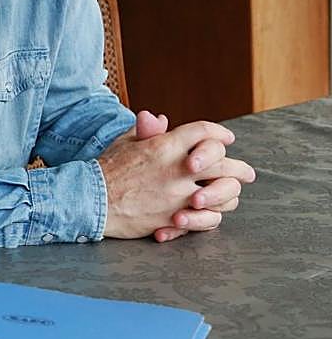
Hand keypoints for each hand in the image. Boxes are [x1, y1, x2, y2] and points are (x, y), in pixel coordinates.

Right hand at [98, 118, 255, 240]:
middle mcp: (177, 170)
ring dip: (230, 193)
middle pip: (224, 163)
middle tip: (248, 173)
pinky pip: (210, 219)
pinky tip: (212, 212)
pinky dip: (214, 216)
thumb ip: (146, 131)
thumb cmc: (106, 169)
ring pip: (224, 194)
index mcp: (164, 146)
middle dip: (240, 167)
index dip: (219, 133)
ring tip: (231, 194)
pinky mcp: (176, 218)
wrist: (92, 200)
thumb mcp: (125, 143)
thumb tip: (160, 120)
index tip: (227, 138)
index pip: (204, 132)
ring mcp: (179, 196)